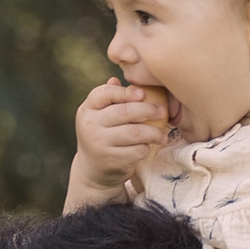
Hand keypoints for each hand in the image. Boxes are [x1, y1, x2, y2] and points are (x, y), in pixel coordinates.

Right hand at [68, 77, 173, 205]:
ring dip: (153, 132)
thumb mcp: (100, 116)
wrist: (93, 170)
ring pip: (134, 133)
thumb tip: (117, 79)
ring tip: (162, 134)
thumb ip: (109, 99)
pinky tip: (148, 146)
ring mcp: (99, 143)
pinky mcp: (111, 160)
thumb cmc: (103, 135)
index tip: (143, 93)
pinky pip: (137, 150)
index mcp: (87, 109)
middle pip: (124, 112)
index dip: (125, 92)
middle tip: (162, 111)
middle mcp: (89, 125)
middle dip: (147, 110)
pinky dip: (146, 148)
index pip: (104, 93)